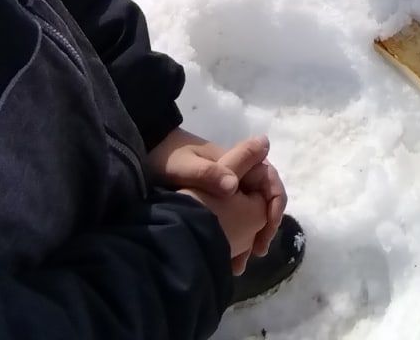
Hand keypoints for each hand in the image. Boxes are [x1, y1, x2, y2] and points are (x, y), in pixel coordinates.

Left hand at [148, 130, 287, 269]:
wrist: (144, 157)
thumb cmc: (167, 159)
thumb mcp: (185, 166)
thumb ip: (210, 173)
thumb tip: (235, 185)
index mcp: (236, 162)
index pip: (268, 179)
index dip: (275, 202)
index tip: (269, 225)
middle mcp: (237, 175)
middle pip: (263, 199)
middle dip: (266, 225)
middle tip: (259, 250)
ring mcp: (227, 190)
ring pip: (250, 214)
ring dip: (251, 237)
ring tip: (241, 263)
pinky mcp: (216, 204)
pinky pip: (234, 222)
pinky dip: (236, 240)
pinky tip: (227, 259)